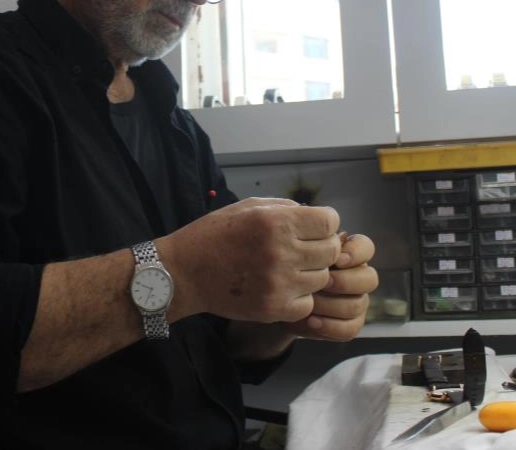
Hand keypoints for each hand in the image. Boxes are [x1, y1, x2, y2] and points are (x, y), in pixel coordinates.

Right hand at [160, 198, 340, 323]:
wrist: (184, 273)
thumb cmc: (215, 234)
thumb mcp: (249, 207)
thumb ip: (286, 208)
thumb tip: (316, 218)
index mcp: (276, 222)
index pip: (330, 222)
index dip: (324, 224)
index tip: (312, 228)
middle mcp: (281, 252)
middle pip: (331, 251)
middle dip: (320, 248)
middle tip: (302, 250)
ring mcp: (279, 283)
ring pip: (322, 278)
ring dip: (310, 273)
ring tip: (287, 269)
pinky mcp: (274, 308)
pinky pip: (308, 303)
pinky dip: (299, 297)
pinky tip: (281, 288)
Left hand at [280, 233, 377, 341]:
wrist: (278, 299)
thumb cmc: (288, 270)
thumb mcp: (295, 256)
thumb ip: (309, 250)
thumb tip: (316, 249)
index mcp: (349, 254)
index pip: (366, 248)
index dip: (356, 253)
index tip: (336, 259)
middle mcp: (358, 277)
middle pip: (370, 279)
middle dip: (345, 282)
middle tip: (323, 283)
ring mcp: (357, 301)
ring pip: (358, 304)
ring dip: (331, 305)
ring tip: (309, 302)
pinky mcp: (351, 323)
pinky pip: (351, 328)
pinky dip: (330, 326)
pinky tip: (311, 321)